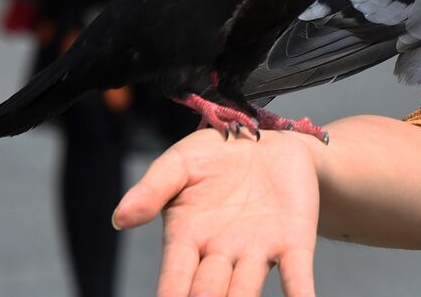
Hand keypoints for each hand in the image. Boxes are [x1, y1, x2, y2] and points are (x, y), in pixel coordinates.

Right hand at [113, 128, 321, 296]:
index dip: (170, 295)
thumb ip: (152, 189)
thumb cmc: (215, 156)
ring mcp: (258, 250)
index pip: (175, 277)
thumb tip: (120, 218)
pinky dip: (300, 292)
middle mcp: (221, 254)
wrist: (266, 138)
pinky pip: (296, 272)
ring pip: (247, 289)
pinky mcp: (293, 241)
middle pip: (210, 292)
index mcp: (187, 239)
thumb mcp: (178, 163)